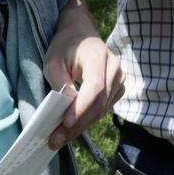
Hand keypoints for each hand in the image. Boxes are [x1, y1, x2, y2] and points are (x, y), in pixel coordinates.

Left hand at [43, 0, 124, 149]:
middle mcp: (114, 68)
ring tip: (60, 138)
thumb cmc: (65, 46)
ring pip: (102, 109)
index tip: (65, 123)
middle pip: (99, 103)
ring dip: (81, 126)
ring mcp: (120, 78)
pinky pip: (104, 109)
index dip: (81, 107)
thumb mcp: (53, 61)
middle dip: (77, 124)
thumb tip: (64, 109)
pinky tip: (72, 127)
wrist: (81, 34)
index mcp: (98, 56)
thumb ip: (59, 83)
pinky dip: (88, 120)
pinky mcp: (118, 88)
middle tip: (55, 140)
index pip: (95, 87)